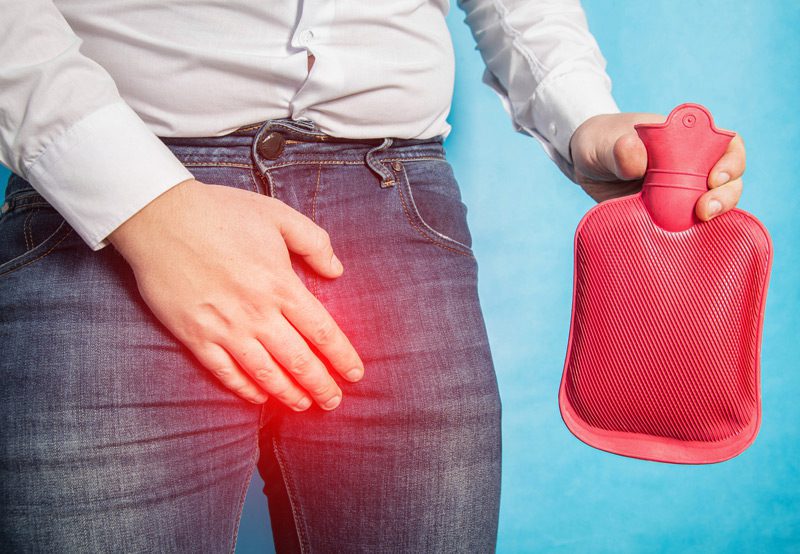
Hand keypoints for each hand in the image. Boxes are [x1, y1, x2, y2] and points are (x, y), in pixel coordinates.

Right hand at [109, 178, 363, 410]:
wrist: (160, 217)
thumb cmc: (221, 212)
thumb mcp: (278, 215)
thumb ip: (314, 242)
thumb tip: (337, 270)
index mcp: (281, 285)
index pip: (322, 331)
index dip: (341, 356)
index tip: (355, 373)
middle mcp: (257, 313)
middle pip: (298, 360)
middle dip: (321, 385)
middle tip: (334, 402)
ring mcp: (225, 328)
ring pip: (265, 373)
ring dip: (288, 394)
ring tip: (304, 406)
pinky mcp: (194, 336)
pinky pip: (224, 372)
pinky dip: (245, 389)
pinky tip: (260, 398)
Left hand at [569, 112, 745, 220]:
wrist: (584, 165)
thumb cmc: (600, 143)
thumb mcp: (604, 143)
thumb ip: (619, 149)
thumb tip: (635, 154)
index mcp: (687, 138)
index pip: (726, 145)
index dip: (731, 161)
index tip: (714, 177)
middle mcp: (693, 165)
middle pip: (729, 180)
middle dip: (726, 195)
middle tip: (705, 210)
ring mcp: (684, 191)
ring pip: (715, 204)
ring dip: (715, 215)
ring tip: (700, 220)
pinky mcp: (670, 214)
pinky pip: (690, 225)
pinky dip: (692, 233)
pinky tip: (684, 240)